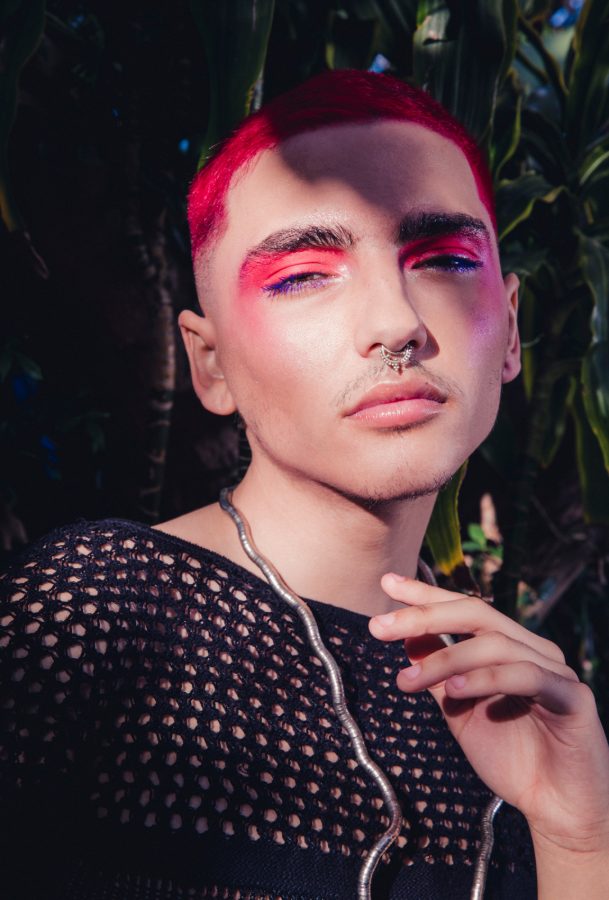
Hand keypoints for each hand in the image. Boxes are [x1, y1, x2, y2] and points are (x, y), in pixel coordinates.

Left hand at [368, 575, 608, 858]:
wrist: (556, 807)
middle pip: (477, 613)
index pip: (464, 608)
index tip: (387, 582)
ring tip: (407, 680)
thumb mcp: (458, 709)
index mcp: (507, 646)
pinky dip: (486, 679)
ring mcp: (554, 669)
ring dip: (445, 658)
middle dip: (424, 616)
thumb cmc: (510, 756)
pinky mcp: (572, 697)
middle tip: (379, 626)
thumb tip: (404, 635)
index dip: (426, 594)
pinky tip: (455, 691)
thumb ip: (436, 673)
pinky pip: (526, 676)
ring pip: (494, 644)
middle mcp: (532, 648)